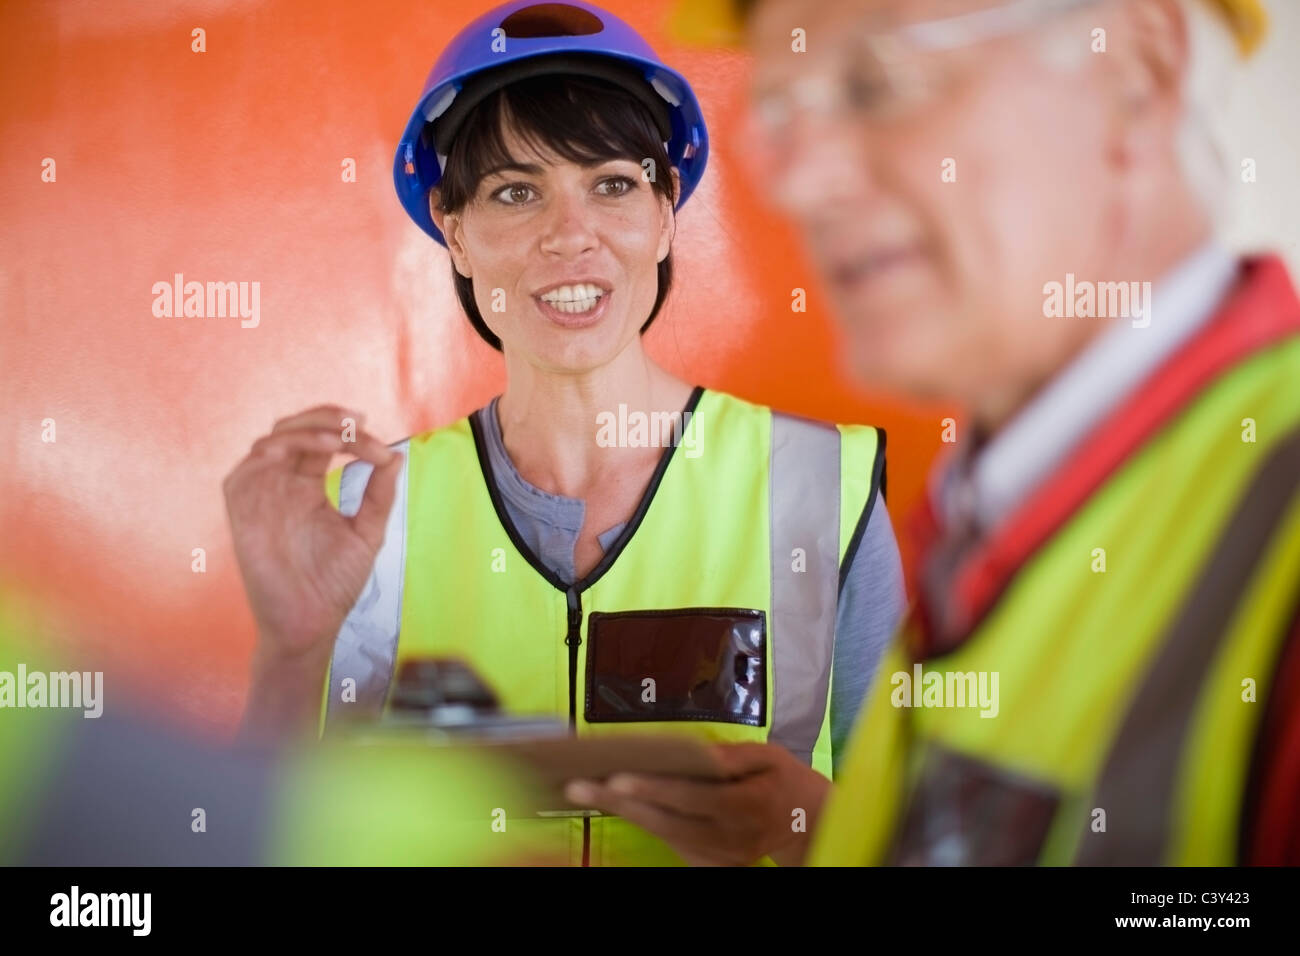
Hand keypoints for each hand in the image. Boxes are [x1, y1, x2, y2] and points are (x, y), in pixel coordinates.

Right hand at [224, 404, 401, 733]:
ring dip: (305, 431)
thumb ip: (378, 494)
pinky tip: (300, 451)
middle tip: (357, 422)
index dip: (351, 435)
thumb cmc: (334, 583)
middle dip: (326, 418)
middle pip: (294, 430)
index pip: (322, 441)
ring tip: (338, 438)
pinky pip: (245, 470)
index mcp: (305, 485)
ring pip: (272, 441)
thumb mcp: (367, 531)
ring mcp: (259, 495)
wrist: (310, 623)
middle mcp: (280, 484)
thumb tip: (396, 456)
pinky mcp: (241, 511)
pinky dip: (271, 452)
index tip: (382, 451)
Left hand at [564, 742, 830, 866]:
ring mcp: (719, 856)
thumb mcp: (769, 756)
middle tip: (579, 785)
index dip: (655, 789)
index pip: (693, 797)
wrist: (805, 823)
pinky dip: (643, 821)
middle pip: (667, 822)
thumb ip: (733, 756)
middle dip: (621, 803)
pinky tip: (616, 801)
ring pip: (664, 835)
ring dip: (624, 812)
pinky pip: (671, 841)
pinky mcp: (711, 863)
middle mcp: (730, 837)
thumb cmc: (782, 780)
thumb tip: (698, 752)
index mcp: (747, 804)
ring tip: (586, 789)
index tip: (619, 778)